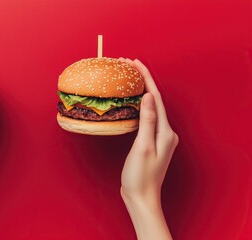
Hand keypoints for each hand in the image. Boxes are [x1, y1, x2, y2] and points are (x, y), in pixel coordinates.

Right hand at [120, 58, 177, 239]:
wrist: (141, 197)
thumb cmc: (140, 176)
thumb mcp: (142, 147)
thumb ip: (148, 121)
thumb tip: (149, 97)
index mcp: (165, 132)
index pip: (156, 98)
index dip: (146, 79)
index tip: (135, 63)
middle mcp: (166, 132)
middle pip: (155, 100)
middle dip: (142, 81)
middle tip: (128, 65)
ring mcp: (159, 137)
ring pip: (151, 107)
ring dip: (140, 91)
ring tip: (129, 78)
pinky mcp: (151, 141)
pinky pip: (146, 117)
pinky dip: (138, 106)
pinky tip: (131, 102)